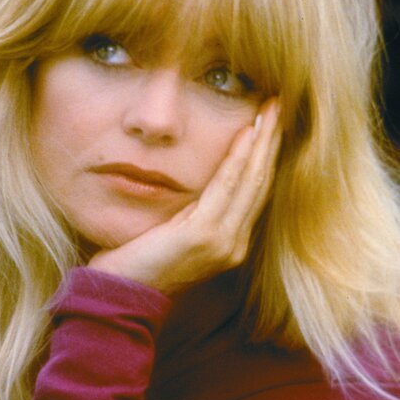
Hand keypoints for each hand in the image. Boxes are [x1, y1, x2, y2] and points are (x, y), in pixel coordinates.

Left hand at [87, 98, 281, 293]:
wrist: (120, 294)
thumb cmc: (139, 261)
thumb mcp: (173, 231)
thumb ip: (192, 211)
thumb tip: (198, 182)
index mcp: (228, 242)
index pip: (254, 192)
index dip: (265, 156)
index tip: (271, 123)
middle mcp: (233, 243)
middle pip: (260, 183)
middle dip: (271, 142)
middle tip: (279, 106)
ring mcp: (222, 242)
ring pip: (251, 182)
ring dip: (262, 143)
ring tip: (271, 111)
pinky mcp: (203, 236)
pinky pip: (226, 188)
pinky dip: (238, 159)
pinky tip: (246, 134)